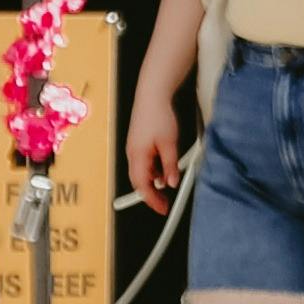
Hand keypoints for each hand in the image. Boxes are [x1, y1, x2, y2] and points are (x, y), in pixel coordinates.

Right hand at [125, 78, 187, 210]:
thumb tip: (171, 182)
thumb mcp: (169, 143)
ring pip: (142, 172)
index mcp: (137, 156)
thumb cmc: (158, 115)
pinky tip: (164, 168)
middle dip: (151, 194)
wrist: (152, 94)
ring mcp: (134, 148)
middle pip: (139, 182)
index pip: (142, 186)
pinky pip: (144, 162)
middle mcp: (132, 154)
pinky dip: (153, 169)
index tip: (162, 209)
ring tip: (167, 184)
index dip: (152, 201)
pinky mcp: (138, 142)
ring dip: (153, 181)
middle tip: (164, 203)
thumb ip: (170, 165)